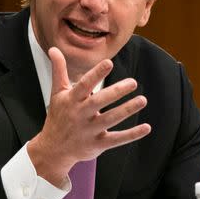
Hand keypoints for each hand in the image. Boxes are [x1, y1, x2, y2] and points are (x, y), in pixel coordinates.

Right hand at [27, 47, 151, 185]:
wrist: (53, 149)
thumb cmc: (58, 116)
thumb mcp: (57, 93)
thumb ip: (59, 70)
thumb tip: (54, 48)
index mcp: (71, 100)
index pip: (84, 85)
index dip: (96, 74)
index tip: (109, 63)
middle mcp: (80, 115)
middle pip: (99, 102)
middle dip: (116, 92)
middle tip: (133, 82)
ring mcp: (89, 130)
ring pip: (110, 119)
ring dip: (127, 110)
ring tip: (143, 100)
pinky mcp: (97, 144)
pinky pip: (116, 139)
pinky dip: (132, 135)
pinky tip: (146, 127)